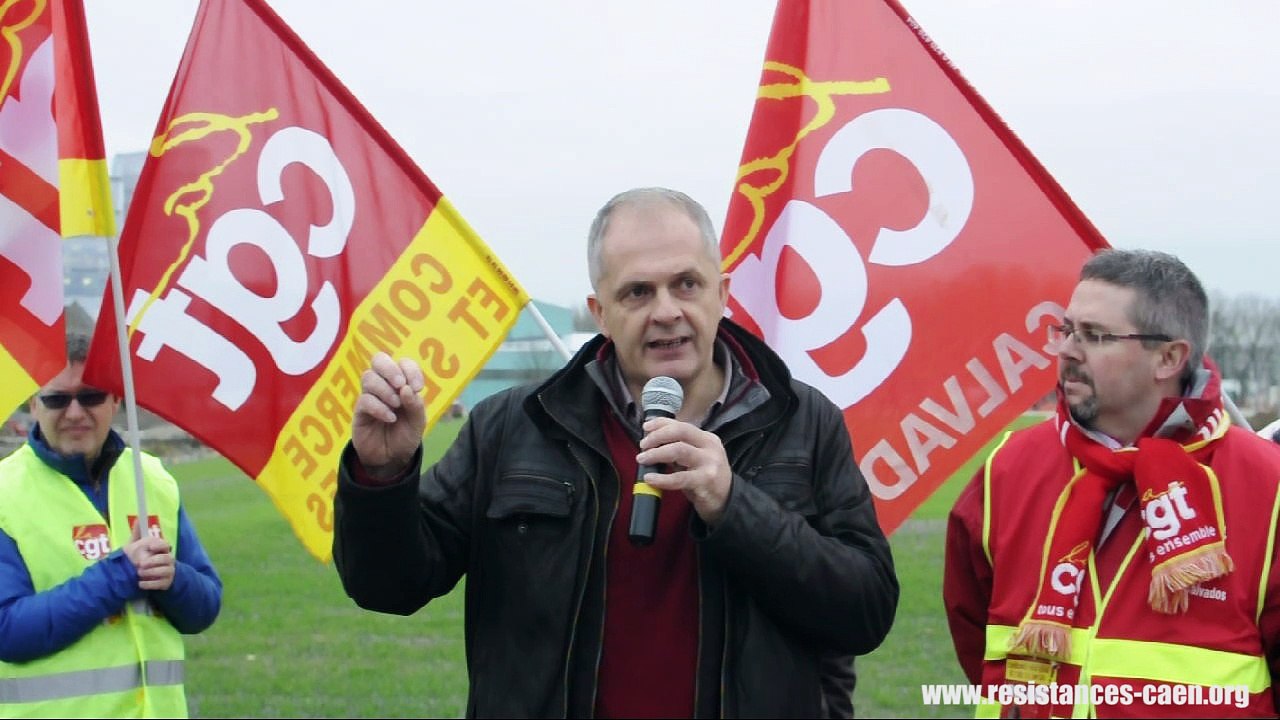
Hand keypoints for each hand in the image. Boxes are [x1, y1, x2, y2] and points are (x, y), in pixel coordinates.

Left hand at [124, 524, 174, 591]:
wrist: (149, 576)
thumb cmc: (143, 557)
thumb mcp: (138, 545)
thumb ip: (138, 533)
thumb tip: (137, 519)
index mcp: (162, 549)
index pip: (165, 545)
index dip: (159, 545)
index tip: (150, 547)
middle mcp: (168, 559)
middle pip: (167, 558)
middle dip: (153, 561)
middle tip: (140, 565)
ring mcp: (168, 571)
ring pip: (165, 571)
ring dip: (151, 573)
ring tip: (139, 574)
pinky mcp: (166, 583)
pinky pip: (160, 584)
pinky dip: (150, 584)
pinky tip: (140, 583)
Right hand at [351, 352, 425, 478]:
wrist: (392, 458)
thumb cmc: (405, 435)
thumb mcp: (418, 422)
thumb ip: (416, 405)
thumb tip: (406, 388)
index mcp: (402, 383)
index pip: (403, 363)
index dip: (410, 369)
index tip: (418, 387)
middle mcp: (385, 385)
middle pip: (379, 359)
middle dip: (390, 369)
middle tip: (400, 384)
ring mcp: (370, 396)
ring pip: (369, 377)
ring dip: (385, 390)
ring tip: (396, 406)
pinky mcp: (360, 411)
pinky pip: (364, 400)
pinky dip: (379, 407)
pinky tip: (389, 418)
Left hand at [636, 417, 731, 524]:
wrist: (726, 500)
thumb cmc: (706, 478)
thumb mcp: (696, 458)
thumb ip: (679, 447)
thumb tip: (652, 440)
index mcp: (707, 438)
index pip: (681, 424)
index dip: (661, 424)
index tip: (645, 428)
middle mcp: (709, 447)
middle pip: (680, 432)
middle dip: (657, 436)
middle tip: (643, 446)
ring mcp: (709, 463)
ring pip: (678, 450)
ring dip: (656, 453)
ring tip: (643, 459)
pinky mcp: (705, 481)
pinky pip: (679, 478)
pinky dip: (662, 478)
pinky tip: (650, 478)